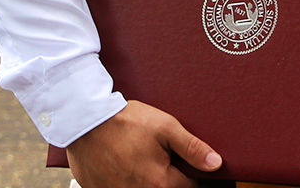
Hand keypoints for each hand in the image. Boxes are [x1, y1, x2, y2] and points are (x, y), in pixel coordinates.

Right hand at [65, 100, 221, 187]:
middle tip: (157, 157)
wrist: (84, 118)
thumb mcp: (165, 127)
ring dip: (145, 179)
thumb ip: (192, 148)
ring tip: (137, 158)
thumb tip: (216, 164)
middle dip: (167, 177)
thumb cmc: (124, 121)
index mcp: (160, 183)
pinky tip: (121, 164)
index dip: (191, 173)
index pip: (190, 187)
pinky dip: (124, 180)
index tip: (183, 161)